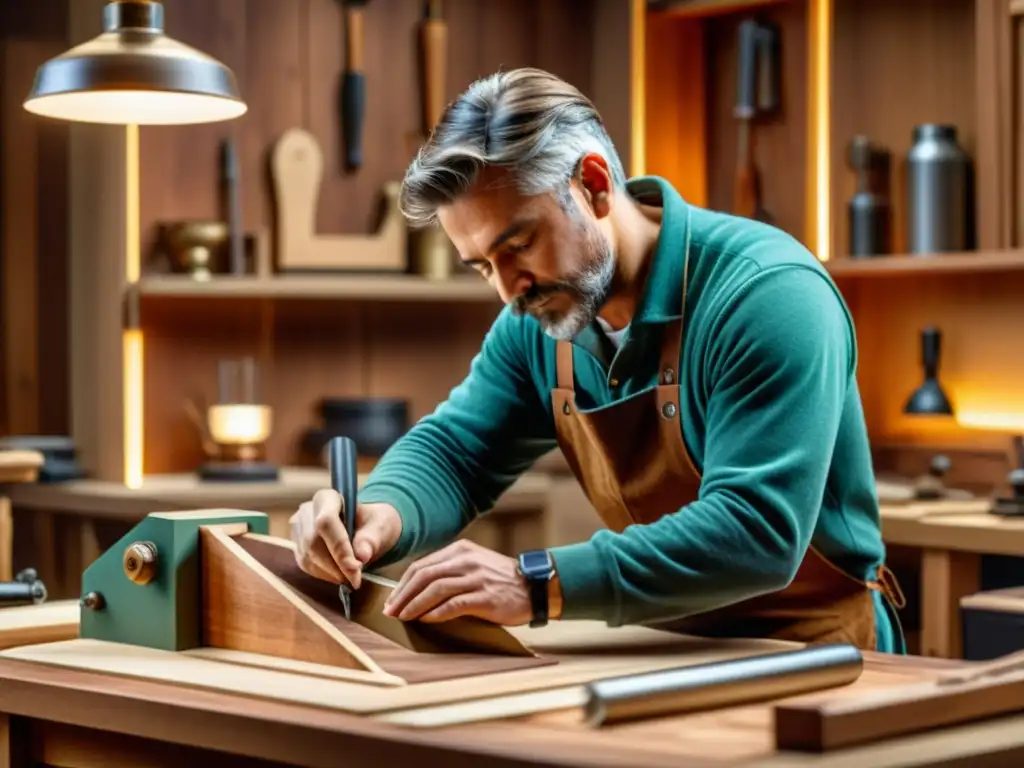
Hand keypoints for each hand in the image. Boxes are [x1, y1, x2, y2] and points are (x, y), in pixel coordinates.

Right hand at [289, 489, 401, 589]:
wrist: (365, 526)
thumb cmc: (372, 523)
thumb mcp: (380, 526)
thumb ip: (371, 539)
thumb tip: (362, 556)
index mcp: (327, 497)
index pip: (326, 522)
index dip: (339, 548)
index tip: (355, 568)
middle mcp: (307, 511)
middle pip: (313, 542)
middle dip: (335, 565)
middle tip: (355, 578)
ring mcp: (298, 529)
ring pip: (308, 556)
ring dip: (330, 572)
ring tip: (350, 576)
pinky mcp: (297, 546)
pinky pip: (305, 564)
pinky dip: (323, 574)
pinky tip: (338, 574)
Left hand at [382, 539, 548, 624]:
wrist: (534, 587)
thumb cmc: (500, 580)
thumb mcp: (474, 565)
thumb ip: (450, 571)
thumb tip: (418, 591)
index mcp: (460, 551)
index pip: (422, 565)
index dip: (402, 584)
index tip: (392, 599)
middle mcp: (466, 561)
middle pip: (424, 575)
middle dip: (403, 595)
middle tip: (391, 611)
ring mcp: (476, 578)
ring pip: (435, 589)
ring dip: (414, 605)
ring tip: (403, 617)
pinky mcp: (485, 596)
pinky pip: (453, 604)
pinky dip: (436, 613)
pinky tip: (425, 620)